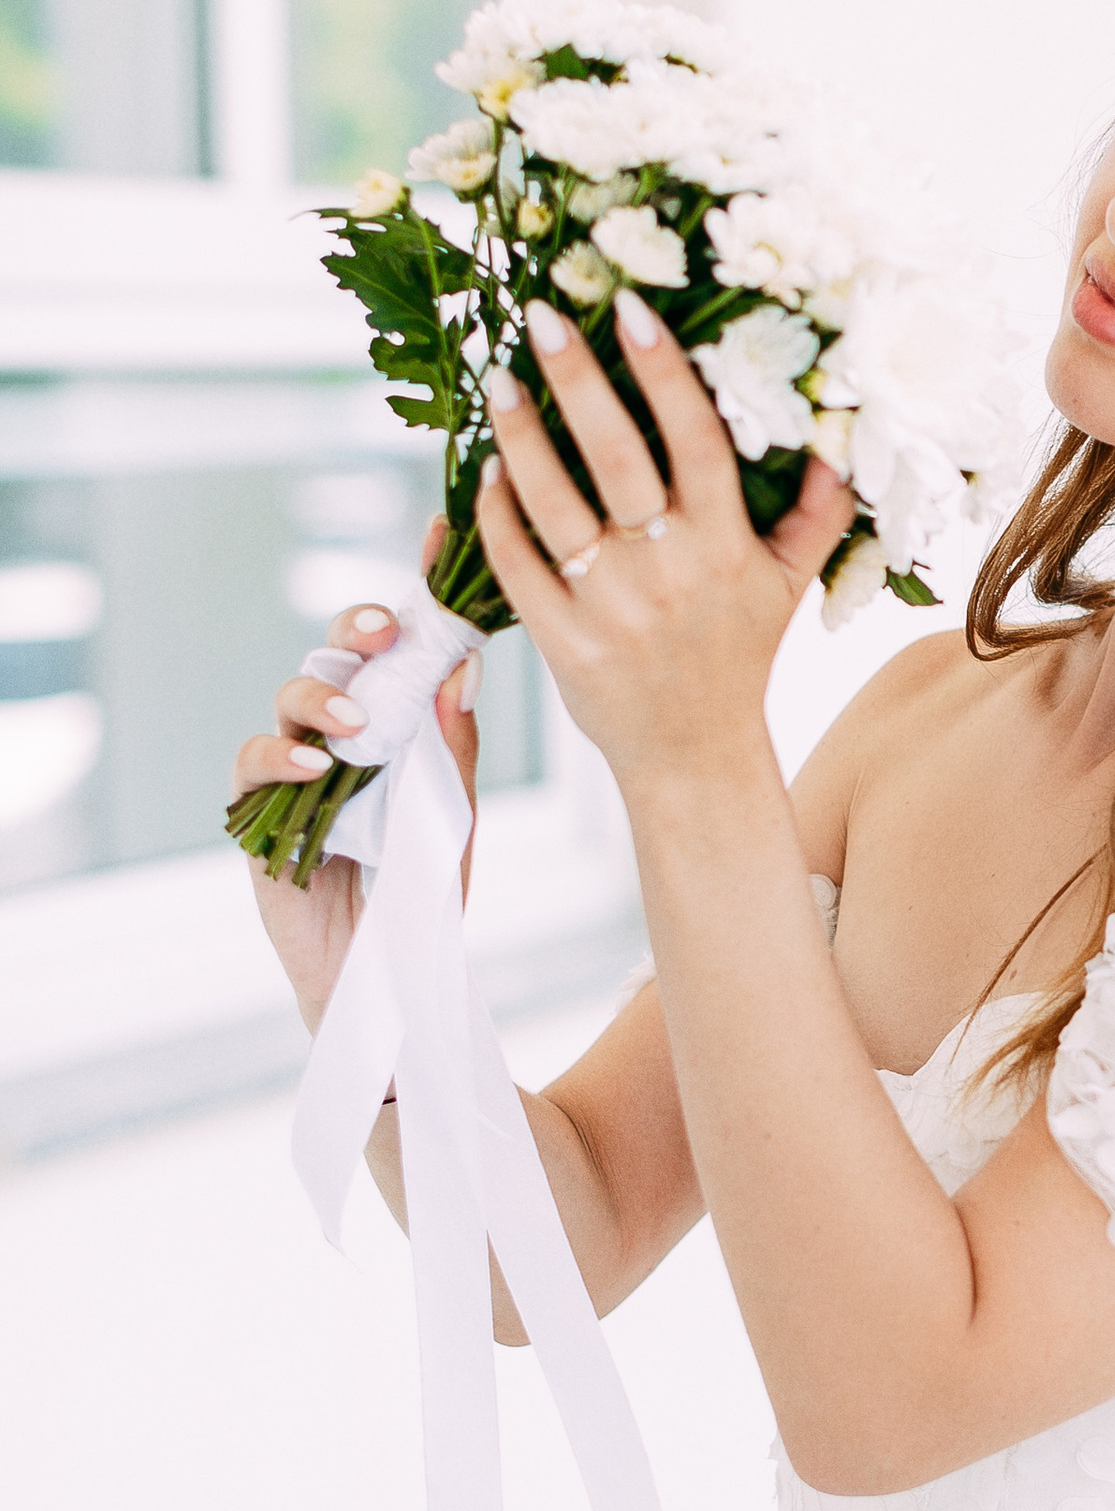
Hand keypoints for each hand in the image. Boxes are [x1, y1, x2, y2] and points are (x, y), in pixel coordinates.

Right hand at [235, 517, 480, 1025]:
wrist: (385, 972)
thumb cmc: (422, 887)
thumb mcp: (453, 812)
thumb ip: (455, 744)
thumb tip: (464, 667)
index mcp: (391, 721)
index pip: (397, 646)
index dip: (412, 594)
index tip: (437, 538)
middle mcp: (339, 732)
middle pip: (337, 653)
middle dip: (359, 629)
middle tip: (387, 630)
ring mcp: (292, 767)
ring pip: (292, 696)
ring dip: (324, 696)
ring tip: (357, 721)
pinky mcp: (254, 811)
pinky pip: (253, 764)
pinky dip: (280, 756)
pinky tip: (315, 765)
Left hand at [474, 292, 850, 797]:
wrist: (695, 756)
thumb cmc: (740, 654)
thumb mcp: (790, 583)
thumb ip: (818, 512)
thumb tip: (836, 440)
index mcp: (727, 545)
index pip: (696, 439)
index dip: (664, 371)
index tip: (632, 309)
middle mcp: (668, 571)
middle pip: (617, 457)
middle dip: (578, 379)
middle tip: (543, 314)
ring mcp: (609, 607)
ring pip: (555, 505)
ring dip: (522, 437)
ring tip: (500, 379)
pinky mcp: (562, 642)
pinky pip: (519, 565)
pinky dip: (497, 516)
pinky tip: (485, 469)